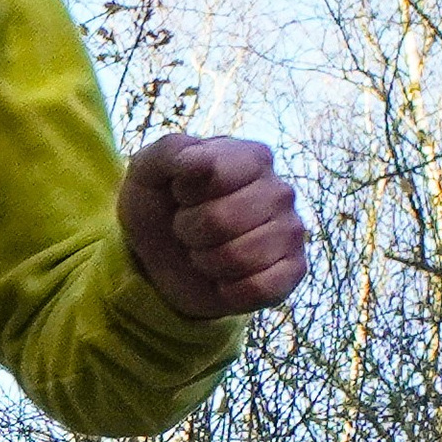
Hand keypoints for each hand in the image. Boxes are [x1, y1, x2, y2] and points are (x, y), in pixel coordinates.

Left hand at [117, 132, 306, 320]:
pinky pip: (260, 288)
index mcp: (252, 157)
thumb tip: (197, 159)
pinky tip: (225, 279)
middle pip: (222, 220)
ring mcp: (291, 231)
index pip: (214, 171)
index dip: (184, 190)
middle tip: (189, 229)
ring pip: (239, 258)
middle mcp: (280, 191)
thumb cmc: (163, 205)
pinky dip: (230, 291)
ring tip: (205, 251)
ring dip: (207, 261)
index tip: (180, 193)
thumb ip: (169, 151)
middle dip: (190, 231)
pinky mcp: (293, 270)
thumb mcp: (149, 169)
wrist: (165, 256)